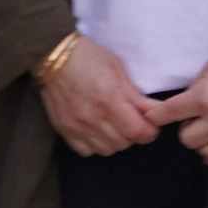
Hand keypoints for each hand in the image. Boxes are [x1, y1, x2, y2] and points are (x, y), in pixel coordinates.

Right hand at [37, 30, 161, 155]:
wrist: (53, 56)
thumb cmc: (88, 57)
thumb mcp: (117, 70)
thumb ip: (136, 96)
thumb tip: (155, 112)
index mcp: (110, 99)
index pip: (138, 131)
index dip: (149, 131)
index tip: (151, 125)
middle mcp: (93, 117)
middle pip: (124, 143)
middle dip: (134, 134)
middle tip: (133, 121)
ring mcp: (77, 126)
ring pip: (107, 150)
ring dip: (116, 140)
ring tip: (115, 125)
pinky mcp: (64, 130)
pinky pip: (86, 151)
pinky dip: (96, 144)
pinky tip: (97, 130)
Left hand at [152, 54, 207, 167]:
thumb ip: (193, 91)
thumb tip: (175, 108)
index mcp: (205, 97)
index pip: (169, 113)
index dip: (157, 116)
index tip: (152, 117)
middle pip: (187, 139)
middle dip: (186, 129)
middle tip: (193, 120)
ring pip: (205, 153)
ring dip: (202, 143)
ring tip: (207, 132)